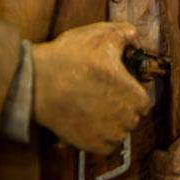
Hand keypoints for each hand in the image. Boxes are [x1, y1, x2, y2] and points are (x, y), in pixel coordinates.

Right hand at [32, 22, 150, 154]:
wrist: (36, 83)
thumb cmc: (68, 58)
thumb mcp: (101, 34)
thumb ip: (126, 33)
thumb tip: (136, 40)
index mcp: (132, 94)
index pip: (143, 101)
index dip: (131, 92)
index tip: (117, 86)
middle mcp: (124, 118)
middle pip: (132, 117)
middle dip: (122, 107)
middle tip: (103, 94)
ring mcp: (108, 135)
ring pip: (120, 132)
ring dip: (112, 123)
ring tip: (94, 107)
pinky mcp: (91, 146)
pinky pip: (105, 146)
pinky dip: (99, 136)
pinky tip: (87, 120)